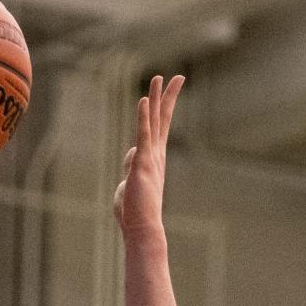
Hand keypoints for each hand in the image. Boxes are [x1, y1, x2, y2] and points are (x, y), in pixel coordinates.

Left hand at [113, 74, 184, 238]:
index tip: (170, 90)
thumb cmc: (134, 212)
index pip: (160, 128)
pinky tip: (143, 101)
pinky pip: (142, 135)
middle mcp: (156, 155)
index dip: (165, 108)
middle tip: (176, 77)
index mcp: (154, 159)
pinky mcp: (142, 164)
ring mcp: (150, 158)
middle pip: (162, 119)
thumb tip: (132, 155)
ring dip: (155, 98)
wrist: (143, 228)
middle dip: (167, 96)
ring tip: (157, 78)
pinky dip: (143, 118)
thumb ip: (131, 166)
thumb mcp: (129, 183)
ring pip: (154, 122)